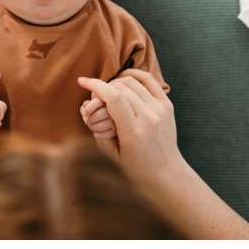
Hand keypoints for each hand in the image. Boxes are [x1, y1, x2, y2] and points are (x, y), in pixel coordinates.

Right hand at [77, 69, 185, 194]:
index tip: (82, 81)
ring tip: (108, 92)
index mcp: (133, 131)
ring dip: (116, 83)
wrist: (166, 172)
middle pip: (121, 88)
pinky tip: (123, 78)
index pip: (113, 97)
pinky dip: (134, 75)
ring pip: (132, 82)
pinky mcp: (166, 105)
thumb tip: (89, 105)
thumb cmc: (135, 167)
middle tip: (96, 97)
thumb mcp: (111, 153)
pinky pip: (148, 80)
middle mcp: (149, 117)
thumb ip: (98, 129)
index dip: (95, 85)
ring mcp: (160, 109)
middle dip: (103, 88)